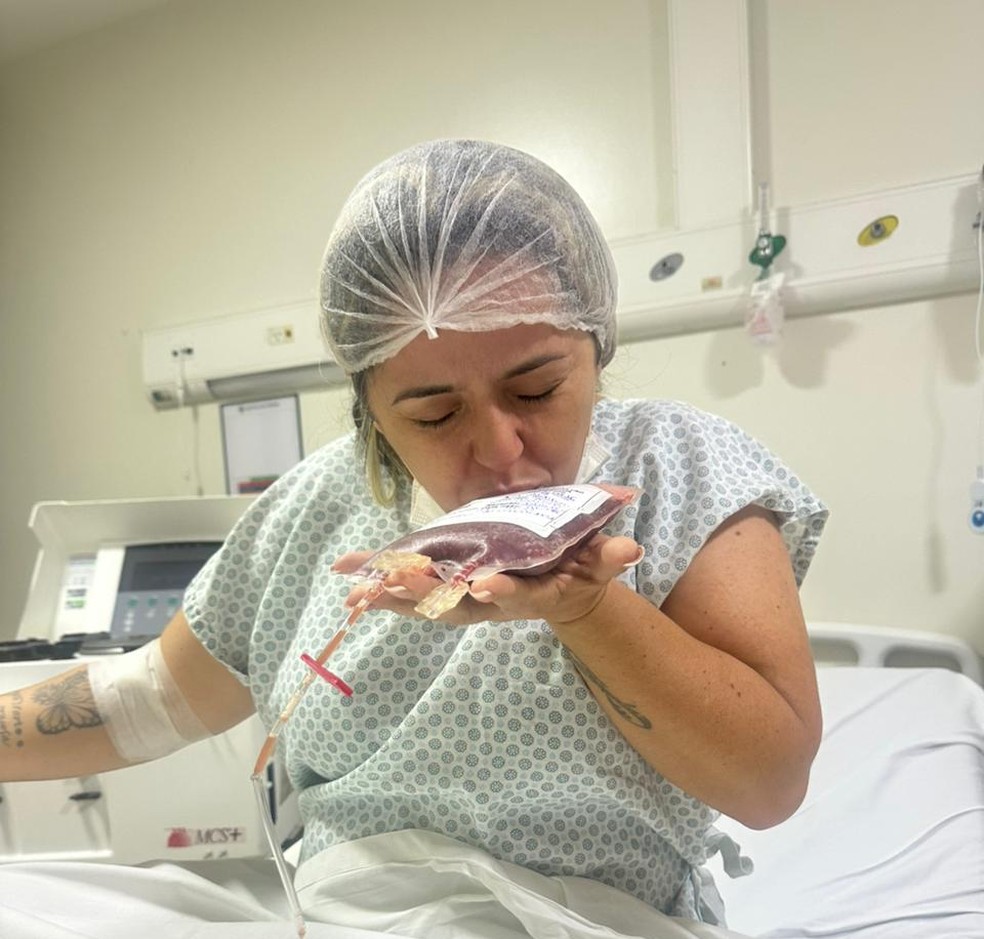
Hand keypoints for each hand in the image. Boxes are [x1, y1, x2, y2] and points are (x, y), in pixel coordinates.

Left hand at [332, 534, 642, 627]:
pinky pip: (409, 587)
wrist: (558, 587)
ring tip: (358, 587)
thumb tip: (631, 549)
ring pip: (425, 602)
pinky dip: (379, 580)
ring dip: (392, 595)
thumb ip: (611, 557)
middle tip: (397, 586)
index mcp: (529, 593)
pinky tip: (346, 571)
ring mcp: (466, 597)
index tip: (484, 585)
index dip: (502, 592)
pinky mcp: (447, 586)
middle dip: (427, 598)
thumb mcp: (599, 562)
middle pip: (456, 606)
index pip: (515, 596)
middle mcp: (492, 602)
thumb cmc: (578, 568)